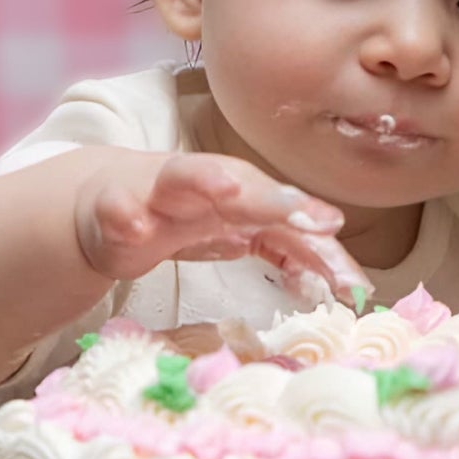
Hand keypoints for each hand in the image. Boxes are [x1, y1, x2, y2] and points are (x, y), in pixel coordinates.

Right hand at [73, 150, 368, 298]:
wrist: (103, 200)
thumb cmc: (185, 215)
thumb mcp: (242, 233)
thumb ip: (291, 252)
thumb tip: (350, 282)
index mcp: (246, 192)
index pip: (291, 218)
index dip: (323, 246)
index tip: (354, 277)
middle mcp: (209, 184)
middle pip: (249, 185)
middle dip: (281, 200)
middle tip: (317, 219)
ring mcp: (160, 192)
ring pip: (184, 177)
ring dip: (207, 179)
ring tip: (230, 189)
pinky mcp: (115, 207)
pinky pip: (119, 210)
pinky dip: (126, 216)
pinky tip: (137, 228)